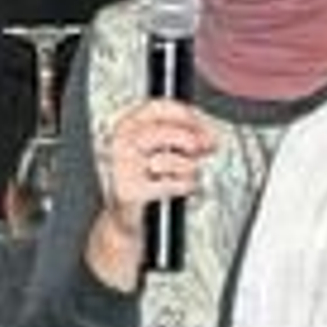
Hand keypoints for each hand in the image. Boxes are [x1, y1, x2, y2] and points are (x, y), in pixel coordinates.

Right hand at [85, 98, 216, 289]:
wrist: (124, 220)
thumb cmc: (144, 182)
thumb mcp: (159, 150)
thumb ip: (180, 134)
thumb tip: (207, 131)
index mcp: (126, 127)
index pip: (157, 107)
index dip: (186, 114)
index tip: (204, 125)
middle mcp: (120, 144)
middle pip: (163, 131)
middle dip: (191, 139)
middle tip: (206, 147)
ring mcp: (122, 169)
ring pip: (167, 159)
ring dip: (187, 167)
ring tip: (188, 174)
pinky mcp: (129, 192)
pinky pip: (168, 184)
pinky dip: (183, 186)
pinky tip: (184, 188)